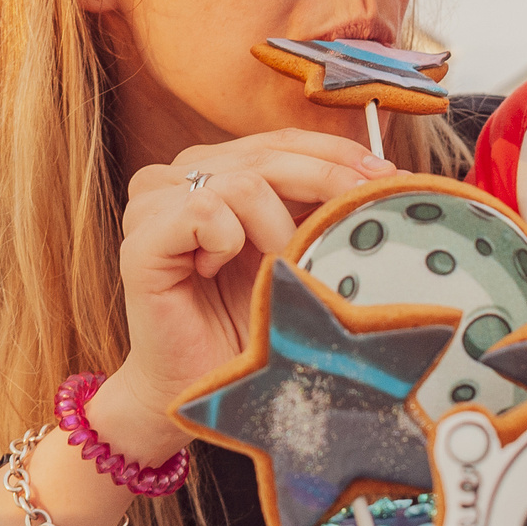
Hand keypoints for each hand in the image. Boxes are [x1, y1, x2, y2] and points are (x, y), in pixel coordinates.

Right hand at [99, 129, 395, 451]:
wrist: (199, 386)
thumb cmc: (246, 322)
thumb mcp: (296, 250)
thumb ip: (318, 206)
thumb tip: (385, 173)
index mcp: (215, 168)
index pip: (283, 139)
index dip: (337, 152)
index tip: (387, 174)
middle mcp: (177, 175)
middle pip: (268, 154)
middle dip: (326, 184)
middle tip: (358, 215)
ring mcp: (151, 204)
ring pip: (244, 182)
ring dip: (279, 229)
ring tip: (277, 268)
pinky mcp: (139, 240)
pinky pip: (204, 211)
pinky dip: (229, 242)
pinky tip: (217, 273)